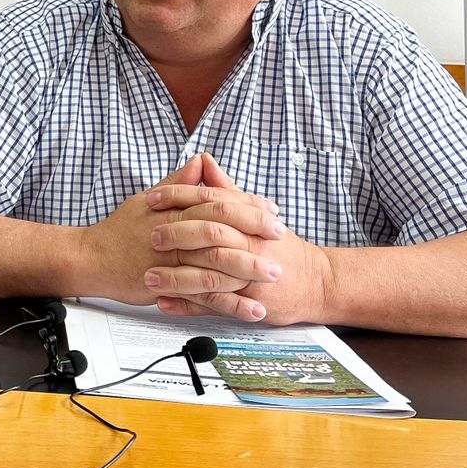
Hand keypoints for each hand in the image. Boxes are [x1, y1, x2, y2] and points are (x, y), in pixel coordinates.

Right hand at [76, 155, 280, 305]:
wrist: (92, 258)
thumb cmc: (119, 230)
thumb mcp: (148, 199)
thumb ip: (178, 183)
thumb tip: (200, 162)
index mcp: (173, 210)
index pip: (216, 202)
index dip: (246, 206)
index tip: (271, 211)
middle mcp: (173, 233)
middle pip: (220, 230)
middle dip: (254, 235)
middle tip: (280, 241)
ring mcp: (171, 261)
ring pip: (215, 264)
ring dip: (247, 270)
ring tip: (274, 275)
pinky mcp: (168, 286)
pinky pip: (204, 297)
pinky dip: (231, 304)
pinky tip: (252, 310)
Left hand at [146, 156, 331, 323]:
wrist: (318, 283)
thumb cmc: (281, 246)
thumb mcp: (256, 213)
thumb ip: (227, 190)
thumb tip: (204, 161)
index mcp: (249, 220)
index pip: (210, 201)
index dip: (178, 197)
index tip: (151, 199)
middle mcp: (250, 245)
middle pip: (209, 235)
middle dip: (176, 235)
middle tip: (150, 237)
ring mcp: (250, 277)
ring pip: (208, 275)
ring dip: (176, 277)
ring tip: (149, 277)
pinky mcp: (250, 304)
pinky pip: (214, 306)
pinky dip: (188, 306)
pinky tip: (165, 303)